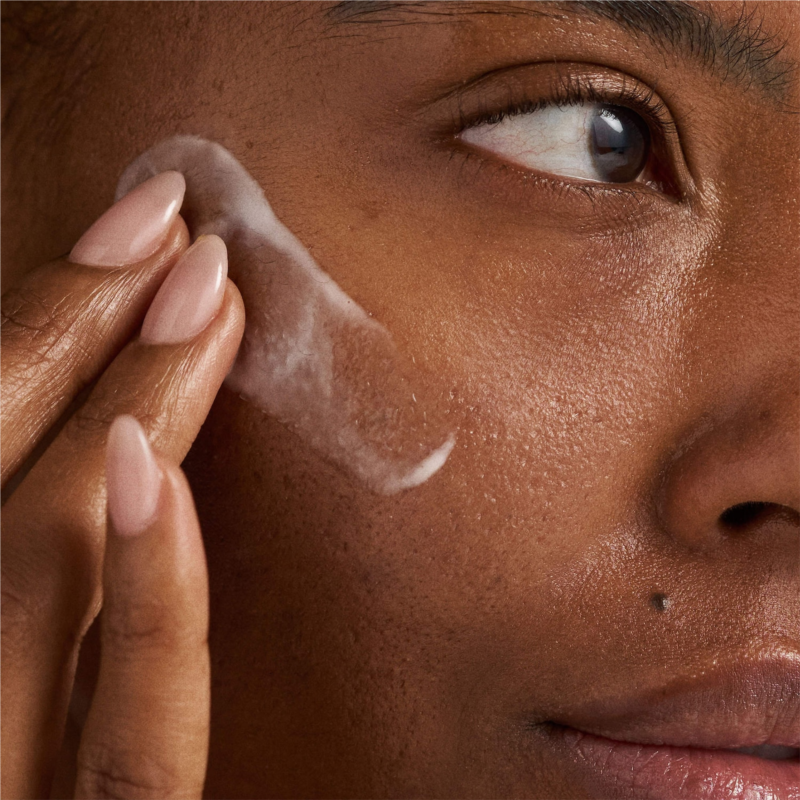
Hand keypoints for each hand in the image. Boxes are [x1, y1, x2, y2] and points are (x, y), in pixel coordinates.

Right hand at [0, 172, 244, 798]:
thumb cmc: (4, 694)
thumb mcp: (8, 615)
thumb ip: (32, 520)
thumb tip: (104, 411)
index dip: (42, 316)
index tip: (134, 227)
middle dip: (79, 332)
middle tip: (179, 235)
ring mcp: (1, 765)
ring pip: (49, 567)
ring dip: (130, 411)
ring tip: (210, 300)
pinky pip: (137, 734)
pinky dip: (147, 599)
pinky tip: (160, 478)